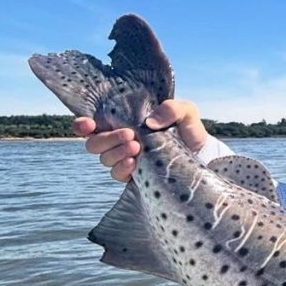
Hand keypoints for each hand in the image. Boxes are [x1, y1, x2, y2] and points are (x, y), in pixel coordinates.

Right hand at [73, 99, 207, 181]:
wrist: (203, 156)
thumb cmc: (189, 130)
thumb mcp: (186, 113)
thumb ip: (172, 109)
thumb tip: (150, 123)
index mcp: (124, 122)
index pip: (92, 124)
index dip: (82, 125)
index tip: (88, 124)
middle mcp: (119, 141)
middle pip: (93, 143)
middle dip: (107, 139)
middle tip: (131, 135)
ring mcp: (125, 160)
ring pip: (104, 159)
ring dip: (116, 153)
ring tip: (137, 148)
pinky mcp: (134, 177)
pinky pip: (117, 174)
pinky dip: (122, 169)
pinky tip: (135, 165)